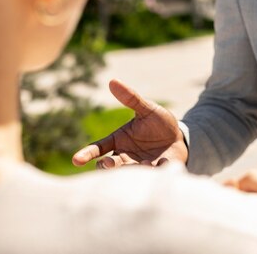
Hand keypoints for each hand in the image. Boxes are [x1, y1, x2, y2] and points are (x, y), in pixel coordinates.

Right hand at [72, 79, 188, 168]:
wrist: (180, 138)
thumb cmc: (159, 123)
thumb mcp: (147, 110)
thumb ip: (131, 99)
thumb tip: (113, 81)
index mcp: (118, 141)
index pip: (97, 148)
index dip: (86, 154)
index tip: (76, 160)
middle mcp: (124, 157)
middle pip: (108, 165)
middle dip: (107, 166)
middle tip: (109, 163)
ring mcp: (138, 167)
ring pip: (127, 173)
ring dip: (131, 170)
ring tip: (143, 162)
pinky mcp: (154, 173)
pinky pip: (150, 175)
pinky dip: (154, 170)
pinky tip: (161, 162)